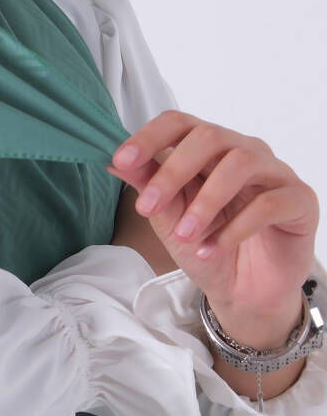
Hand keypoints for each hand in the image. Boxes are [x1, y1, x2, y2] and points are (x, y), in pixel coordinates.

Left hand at [106, 110, 318, 318]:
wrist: (244, 292)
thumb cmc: (207, 246)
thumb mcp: (169, 219)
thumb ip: (149, 187)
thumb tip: (115, 161)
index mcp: (210, 148)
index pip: (179, 123)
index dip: (149, 137)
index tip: (121, 160)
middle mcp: (244, 151)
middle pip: (209, 137)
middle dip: (172, 172)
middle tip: (147, 207)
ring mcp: (275, 172)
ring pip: (240, 164)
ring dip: (205, 202)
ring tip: (184, 235)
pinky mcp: (299, 200)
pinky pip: (268, 204)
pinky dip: (234, 229)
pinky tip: (211, 250)